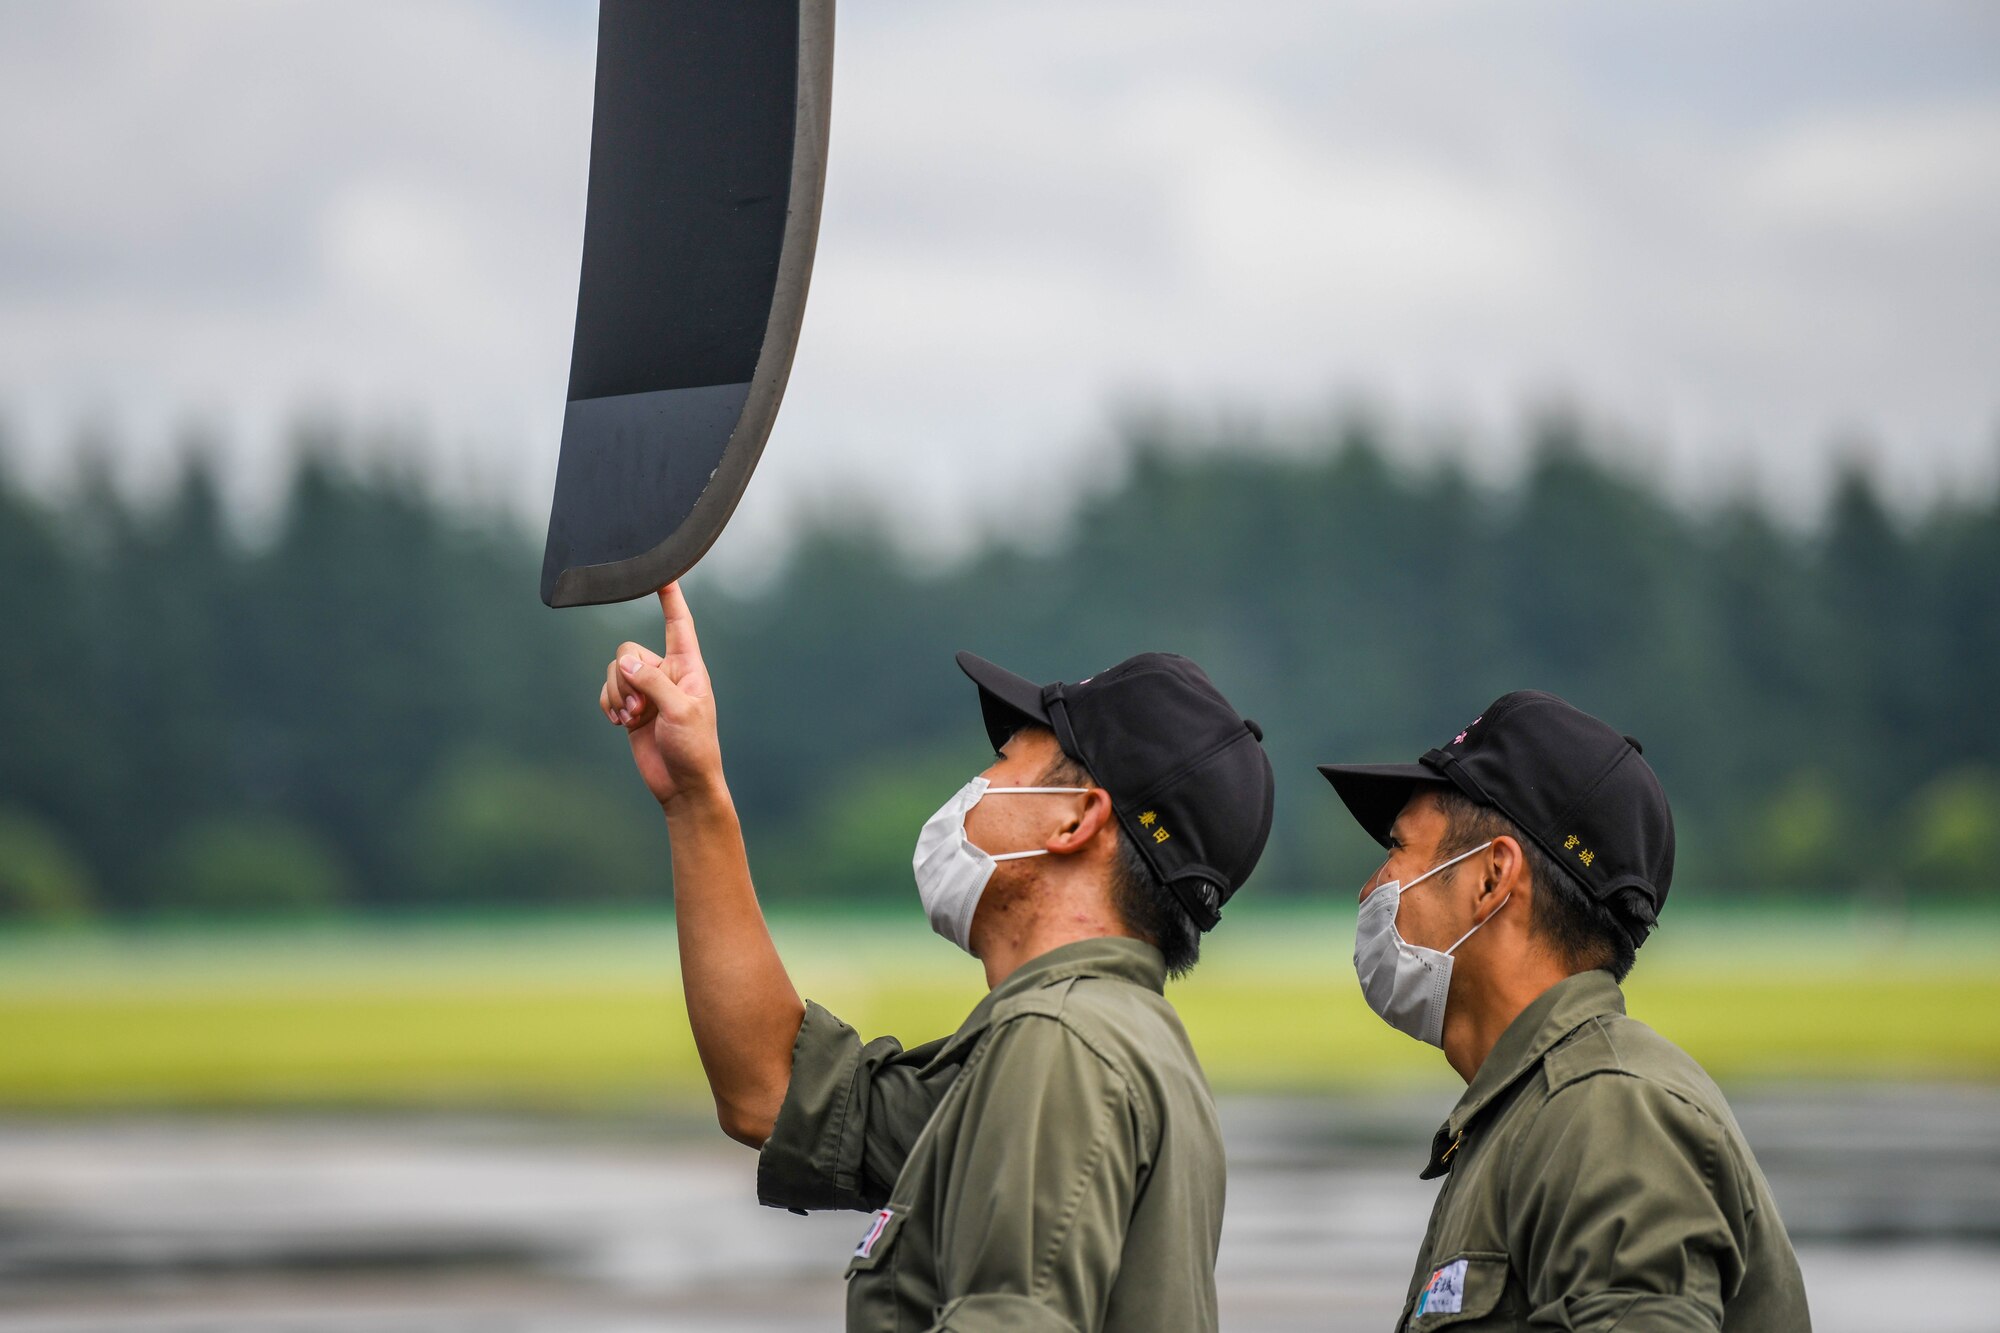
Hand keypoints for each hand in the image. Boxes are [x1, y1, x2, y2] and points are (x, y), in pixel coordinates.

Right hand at [599, 582, 722, 810]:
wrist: (682, 785)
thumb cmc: (695, 748)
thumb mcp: (680, 711)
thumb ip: (653, 682)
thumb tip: (624, 664)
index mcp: (689, 667)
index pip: (678, 624)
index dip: (671, 598)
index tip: (663, 571)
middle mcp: (667, 673)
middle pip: (628, 651)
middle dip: (625, 678)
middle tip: (639, 708)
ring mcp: (647, 691)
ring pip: (615, 672)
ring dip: (616, 695)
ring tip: (632, 719)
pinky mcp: (631, 708)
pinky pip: (608, 691)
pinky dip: (608, 705)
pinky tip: (619, 723)